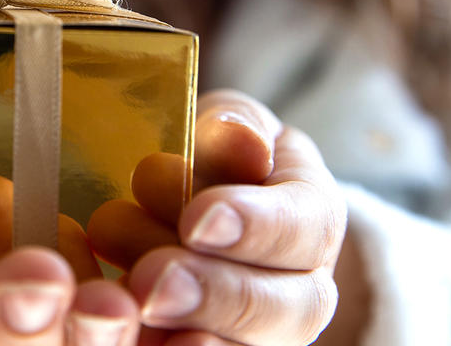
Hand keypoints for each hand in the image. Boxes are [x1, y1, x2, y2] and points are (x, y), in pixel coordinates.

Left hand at [86, 90, 347, 345]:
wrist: (199, 203)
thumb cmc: (212, 156)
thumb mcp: (223, 126)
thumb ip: (231, 129)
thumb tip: (240, 141)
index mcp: (313, 215)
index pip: (306, 225)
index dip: (256, 225)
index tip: (197, 220)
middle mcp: (304, 286)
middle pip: (287, 307)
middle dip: (216, 293)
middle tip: (151, 278)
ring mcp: (267, 333)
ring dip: (194, 327)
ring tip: (136, 305)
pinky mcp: (223, 344)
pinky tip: (137, 339)